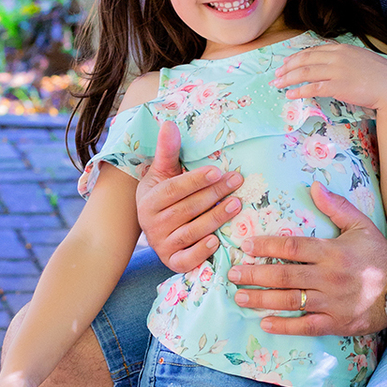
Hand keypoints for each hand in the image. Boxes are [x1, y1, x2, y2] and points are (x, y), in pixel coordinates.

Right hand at [135, 119, 242, 272]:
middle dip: (214, 195)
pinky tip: (217, 241)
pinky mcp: (172, 262)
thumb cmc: (163, 196)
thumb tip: (168, 124)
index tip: (219, 171)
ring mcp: (162, 245)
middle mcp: (152, 224)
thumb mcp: (163, 173)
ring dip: (215, 218)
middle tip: (237, 182)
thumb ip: (168, 151)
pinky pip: (187, 259)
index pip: (175, 189)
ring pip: (191, 232)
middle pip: (187, 209)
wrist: (154, 227)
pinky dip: (201, 251)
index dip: (196, 180)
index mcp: (149, 200)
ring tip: (237, 205)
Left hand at [229, 184, 386, 335]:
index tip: (245, 246)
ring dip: (262, 300)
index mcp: (332, 252)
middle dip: (254, 275)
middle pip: (284, 276)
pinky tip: (265, 323)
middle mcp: (329, 277)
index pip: (292, 248)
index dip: (266, 247)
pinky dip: (285, 325)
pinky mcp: (336, 323)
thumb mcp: (361, 226)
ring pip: (291, 301)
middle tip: (233, 274)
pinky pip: (306, 326)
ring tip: (240, 297)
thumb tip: (314, 185)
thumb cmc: (379, 256)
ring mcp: (332, 302)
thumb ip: (336, 206)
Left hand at [274, 42, 386, 111]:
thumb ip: (343, 60)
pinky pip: (312, 88)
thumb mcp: (360, 59)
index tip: (286, 64)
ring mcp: (336, 71)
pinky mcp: (338, 86)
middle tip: (276, 74)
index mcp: (341, 48)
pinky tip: (290, 94)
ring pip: (305, 72)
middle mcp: (336, 57)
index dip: (296, 57)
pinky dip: (299, 90)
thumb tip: (330, 65)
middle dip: (287, 67)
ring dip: (288, 78)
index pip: (312, 51)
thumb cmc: (379, 76)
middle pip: (305, 60)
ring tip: (278, 84)